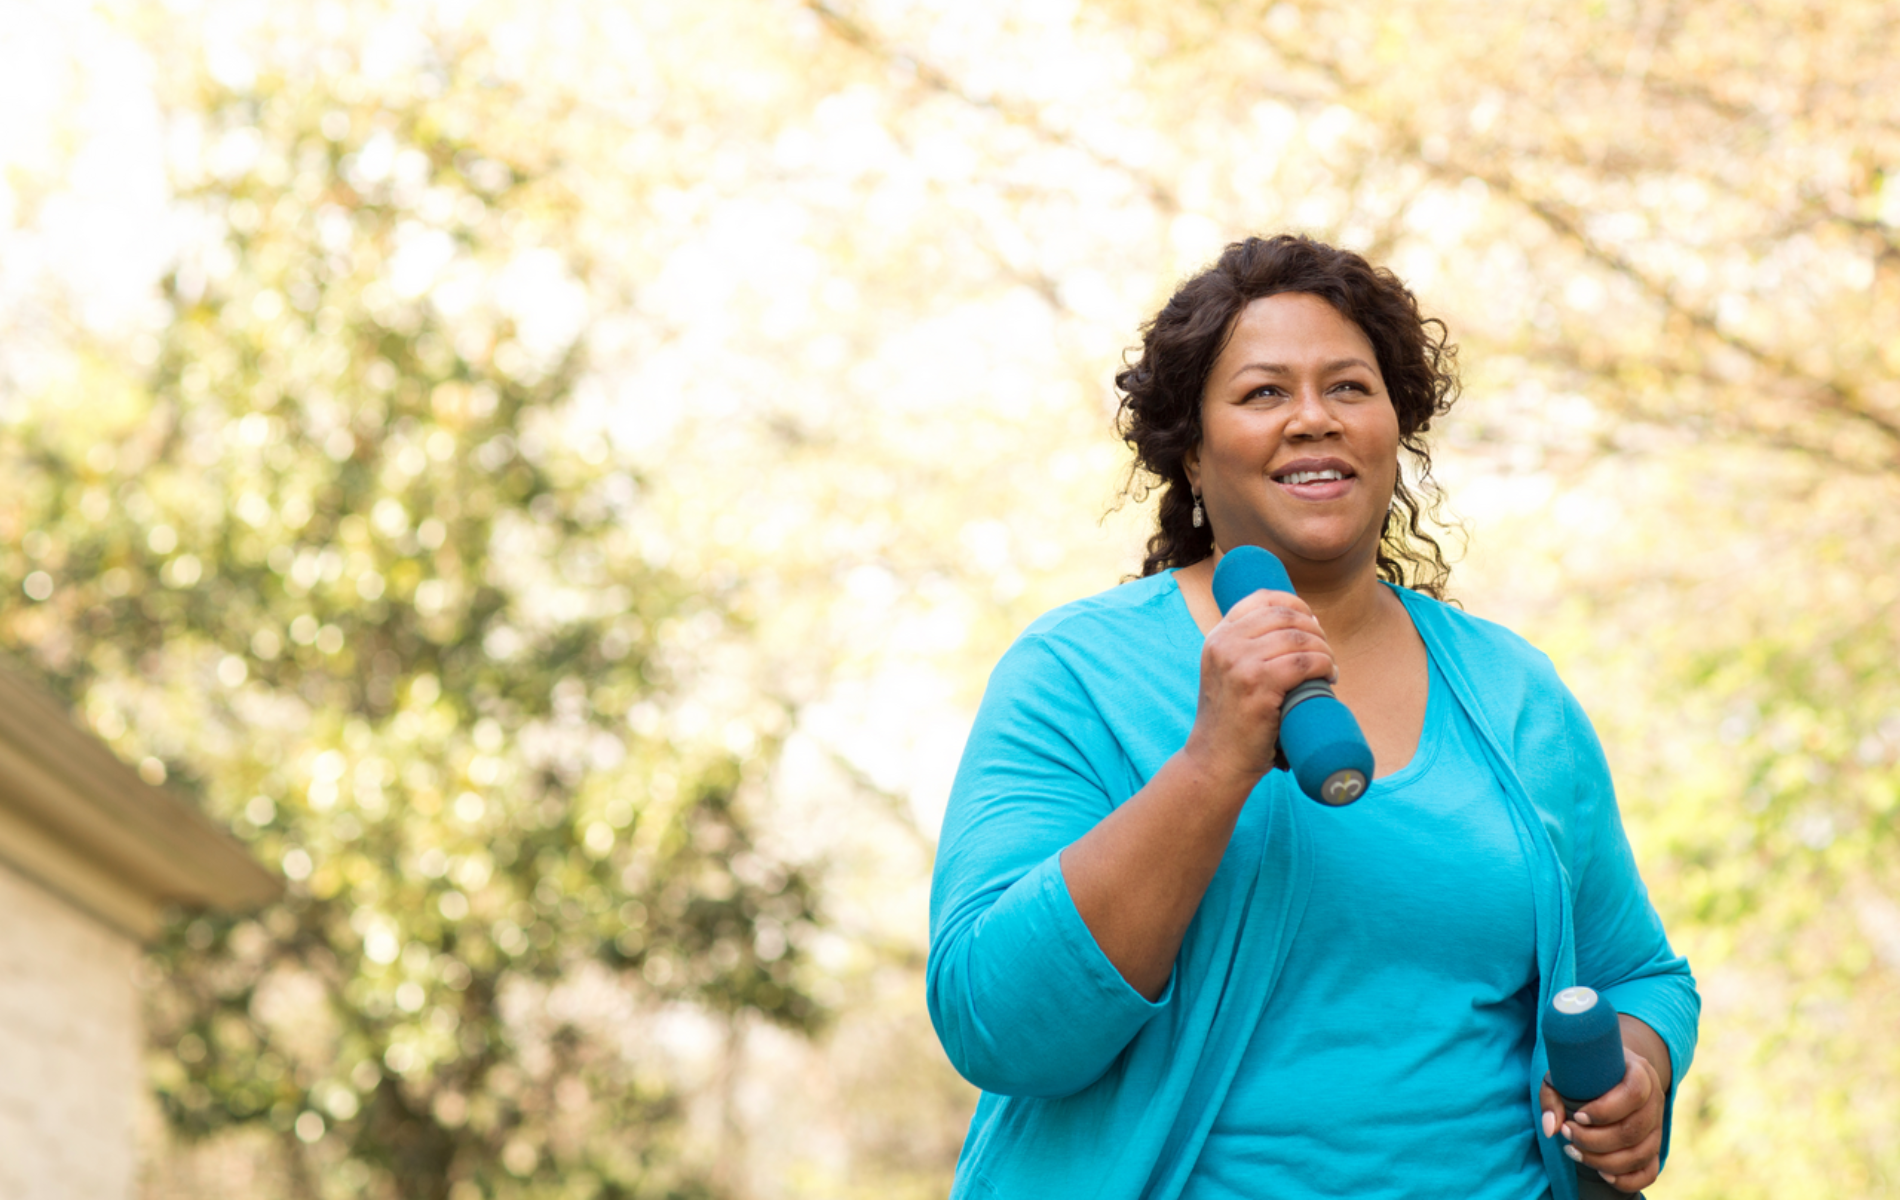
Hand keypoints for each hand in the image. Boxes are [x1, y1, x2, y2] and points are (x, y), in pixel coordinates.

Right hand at [1182, 589, 1335, 787]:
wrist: (1216, 761)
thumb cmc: (1231, 722)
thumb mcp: (1226, 674)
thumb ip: (1245, 650)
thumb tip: (1300, 628)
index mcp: (1217, 636)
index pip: (1261, 598)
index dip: (1295, 603)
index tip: (1311, 621)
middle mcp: (1225, 644)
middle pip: (1285, 616)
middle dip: (1315, 629)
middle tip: (1325, 651)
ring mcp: (1239, 664)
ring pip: (1299, 638)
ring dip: (1324, 649)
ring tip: (1329, 667)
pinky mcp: (1257, 686)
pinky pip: (1304, 663)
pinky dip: (1325, 665)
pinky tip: (1329, 676)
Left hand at [1539, 1045, 1665, 1193]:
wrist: (1615, 1073)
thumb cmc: (1588, 1074)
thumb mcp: (1567, 1073)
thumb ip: (1553, 1096)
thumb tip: (1551, 1129)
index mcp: (1639, 1073)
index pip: (1633, 1094)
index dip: (1604, 1111)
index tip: (1577, 1116)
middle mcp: (1654, 1100)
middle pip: (1633, 1130)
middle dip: (1595, 1140)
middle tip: (1567, 1134)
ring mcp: (1657, 1127)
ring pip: (1640, 1154)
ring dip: (1604, 1161)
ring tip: (1575, 1152)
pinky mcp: (1654, 1148)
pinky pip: (1649, 1172)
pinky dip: (1626, 1179)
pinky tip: (1601, 1173)